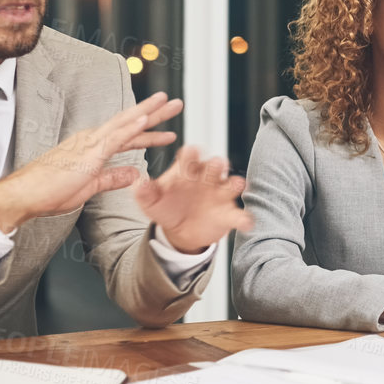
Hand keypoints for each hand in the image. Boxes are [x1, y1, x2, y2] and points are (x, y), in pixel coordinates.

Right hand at [0, 91, 181, 232]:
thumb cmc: (49, 192)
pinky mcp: (85, 154)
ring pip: (124, 124)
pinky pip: (112, 138)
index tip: (166, 127)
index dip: (148, 130)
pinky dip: (130, 128)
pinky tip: (144, 120)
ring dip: (148, 113)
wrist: (23, 196)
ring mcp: (88, 144)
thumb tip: (134, 172)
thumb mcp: (90, 186)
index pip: (126, 136)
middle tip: (176, 103)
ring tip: (169, 102)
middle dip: (154, 113)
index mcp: (91, 147)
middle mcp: (91, 139)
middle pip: (129, 123)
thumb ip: (112, 177)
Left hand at [133, 144, 254, 252]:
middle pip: (214, 166)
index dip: (191, 155)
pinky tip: (245, 222)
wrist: (181, 230)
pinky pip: (240, 215)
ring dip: (234, 184)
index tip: (190, 153)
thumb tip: (138, 184)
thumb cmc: (167, 208)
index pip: (190, 157)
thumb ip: (145, 193)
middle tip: (216, 164)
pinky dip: (244, 218)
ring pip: (231, 185)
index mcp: (187, 171)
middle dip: (216, 164)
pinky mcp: (228, 214)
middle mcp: (207, 179)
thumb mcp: (151, 202)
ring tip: (234, 185)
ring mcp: (220, 195)